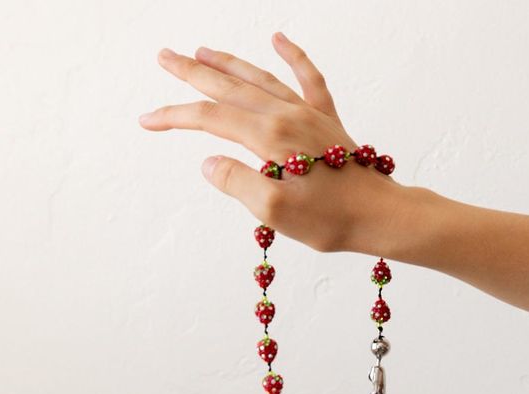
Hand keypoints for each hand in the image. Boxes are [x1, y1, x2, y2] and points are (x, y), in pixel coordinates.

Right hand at [138, 32, 407, 254]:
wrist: (381, 216)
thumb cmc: (331, 220)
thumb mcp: (276, 213)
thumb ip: (238, 183)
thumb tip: (209, 163)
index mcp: (270, 138)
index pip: (210, 119)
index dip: (175, 117)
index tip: (147, 120)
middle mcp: (287, 116)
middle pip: (230, 87)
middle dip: (193, 73)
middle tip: (165, 57)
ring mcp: (309, 114)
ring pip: (261, 78)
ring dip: (229, 63)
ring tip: (202, 51)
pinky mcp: (327, 120)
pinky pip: (309, 78)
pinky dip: (293, 56)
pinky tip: (279, 39)